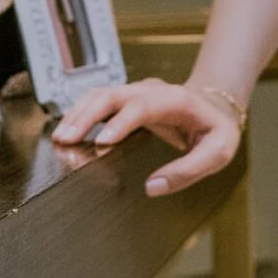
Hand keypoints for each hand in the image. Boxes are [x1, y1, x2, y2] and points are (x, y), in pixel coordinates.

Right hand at [50, 77, 243, 196]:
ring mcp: (137, 92)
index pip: (144, 105)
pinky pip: (99, 102)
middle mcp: (152, 90)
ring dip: (78, 114)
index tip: (102, 142)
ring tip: (61, 138)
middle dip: (87, 115)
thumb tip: (153, 186)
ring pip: (101, 94)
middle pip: (113, 94)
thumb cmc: (216, 130)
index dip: (121, 122)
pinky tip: (68, 131)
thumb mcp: (217, 153)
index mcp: (177, 100)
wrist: (215, 107)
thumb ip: (188, 171)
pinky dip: (81, 114)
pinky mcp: (126, 101)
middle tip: (67, 140)